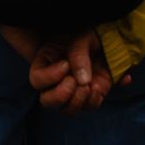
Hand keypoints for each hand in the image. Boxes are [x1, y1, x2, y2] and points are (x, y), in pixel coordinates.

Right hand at [0, 25, 122, 114]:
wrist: (107, 38)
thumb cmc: (87, 33)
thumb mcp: (80, 37)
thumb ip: (78, 55)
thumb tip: (82, 81)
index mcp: (47, 62)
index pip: (37, 79)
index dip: (49, 77)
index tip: (66, 64)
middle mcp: (57, 80)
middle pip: (47, 101)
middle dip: (60, 96)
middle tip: (73, 82)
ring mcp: (74, 90)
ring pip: (67, 110)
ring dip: (78, 102)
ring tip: (89, 86)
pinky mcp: (90, 95)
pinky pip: (88, 108)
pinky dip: (94, 102)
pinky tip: (98, 87)